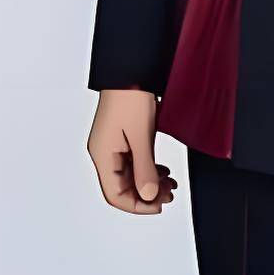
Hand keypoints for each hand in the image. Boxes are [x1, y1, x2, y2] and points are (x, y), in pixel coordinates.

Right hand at [87, 88, 177, 214]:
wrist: (131, 69)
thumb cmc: (131, 96)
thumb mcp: (141, 135)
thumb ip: (145, 168)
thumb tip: (149, 195)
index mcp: (102, 156)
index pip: (115, 195)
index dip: (138, 205)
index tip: (160, 205)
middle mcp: (104, 153)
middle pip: (122, 187)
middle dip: (147, 194)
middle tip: (170, 194)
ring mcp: (112, 145)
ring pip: (129, 175)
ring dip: (149, 182)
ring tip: (170, 182)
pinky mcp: (121, 137)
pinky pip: (132, 162)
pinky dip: (147, 169)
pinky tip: (162, 170)